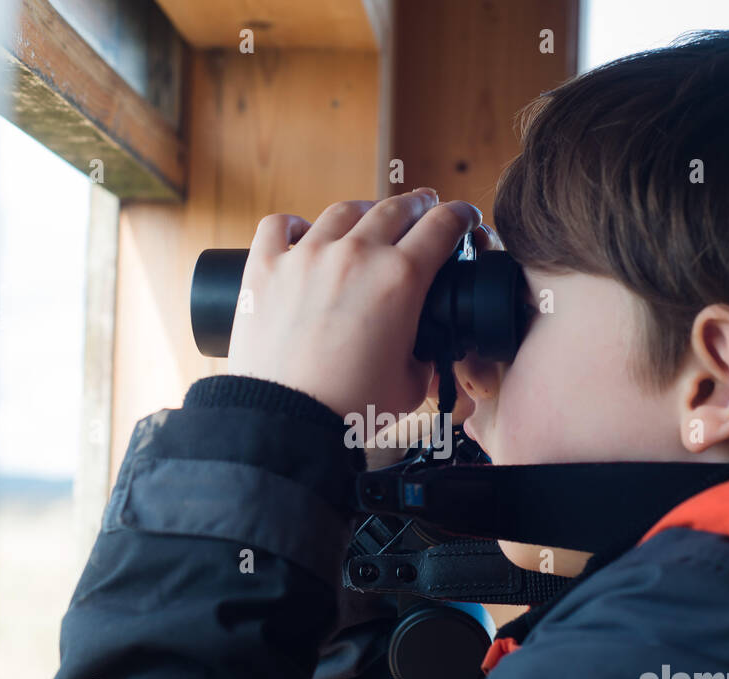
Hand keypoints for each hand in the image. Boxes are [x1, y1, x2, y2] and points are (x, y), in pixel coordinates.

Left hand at [226, 188, 482, 418]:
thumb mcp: (411, 383)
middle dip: (418, 206)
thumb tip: (430, 345)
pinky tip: (302, 232)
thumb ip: (426, 354)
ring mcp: (306, 256)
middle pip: (397, 209)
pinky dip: (295, 225)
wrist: (286, 423)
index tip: (464, 218)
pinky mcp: (265, 268)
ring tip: (369, 220)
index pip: (442, 225)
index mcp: (400, 279)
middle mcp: (355, 255)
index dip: (461, 216)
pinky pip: (280, 226)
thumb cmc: (350, 408)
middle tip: (424, 210)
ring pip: (343, 212)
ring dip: (365, 212)